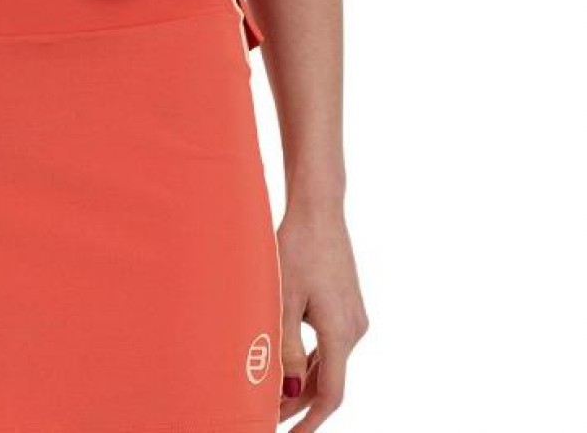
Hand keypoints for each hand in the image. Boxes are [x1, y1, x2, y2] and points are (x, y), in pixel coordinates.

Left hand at [276, 203, 369, 429]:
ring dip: (306, 383)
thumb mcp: (284, 298)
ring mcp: (354, 319)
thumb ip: (286, 347)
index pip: (331, 395)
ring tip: (274, 399)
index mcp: (340, 333)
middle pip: (330, 382)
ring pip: (331, 364)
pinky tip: (292, 368)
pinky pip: (331, 345)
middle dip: (301, 405)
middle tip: (268, 418)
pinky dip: (313, 361)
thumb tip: (290, 392)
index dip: (310, 421)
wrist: (318, 212)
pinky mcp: (349, 308)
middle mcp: (354, 331)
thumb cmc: (296, 249)